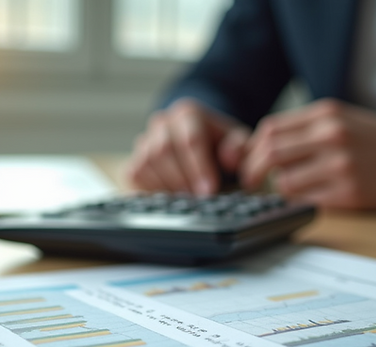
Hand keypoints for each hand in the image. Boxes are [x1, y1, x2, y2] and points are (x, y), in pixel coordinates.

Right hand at [126, 98, 249, 195]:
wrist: (200, 145)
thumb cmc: (222, 147)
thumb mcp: (240, 145)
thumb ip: (242, 149)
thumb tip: (230, 158)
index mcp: (189, 114)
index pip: (191, 140)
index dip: (200, 168)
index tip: (209, 190)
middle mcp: (163, 123)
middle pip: (164, 151)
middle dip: (182, 179)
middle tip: (198, 201)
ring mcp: (145, 141)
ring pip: (146, 164)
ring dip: (167, 187)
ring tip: (186, 202)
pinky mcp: (134, 161)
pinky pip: (135, 175)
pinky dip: (151, 191)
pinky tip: (170, 202)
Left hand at [240, 99, 375, 209]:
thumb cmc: (375, 139)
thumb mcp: (340, 119)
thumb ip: (303, 129)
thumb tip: (260, 147)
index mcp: (325, 115)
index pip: (270, 130)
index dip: (251, 149)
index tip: (249, 161)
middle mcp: (331, 136)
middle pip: (271, 154)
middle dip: (252, 171)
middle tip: (250, 182)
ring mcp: (340, 165)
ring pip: (285, 182)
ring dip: (279, 188)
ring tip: (288, 187)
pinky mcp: (349, 193)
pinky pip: (307, 201)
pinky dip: (300, 200)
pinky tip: (309, 195)